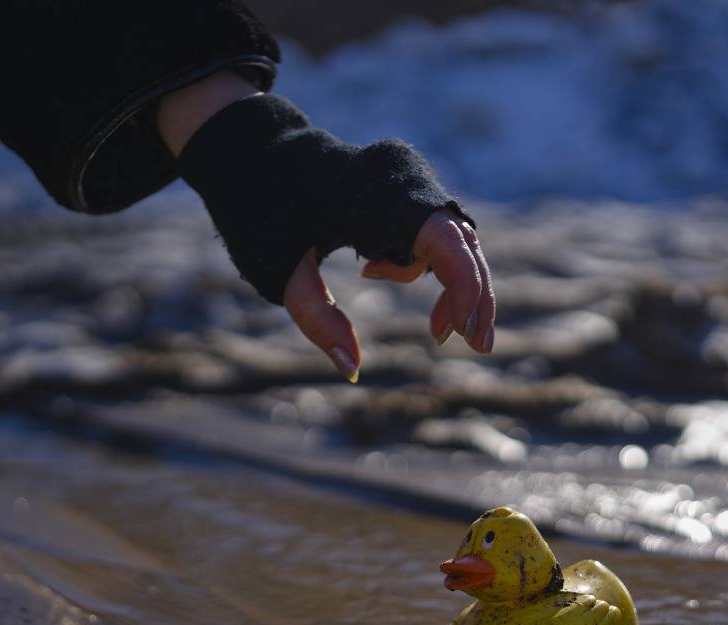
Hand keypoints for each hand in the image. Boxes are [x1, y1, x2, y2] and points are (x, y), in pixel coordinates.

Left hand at [160, 71, 490, 381]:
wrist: (251, 152)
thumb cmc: (260, 208)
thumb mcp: (280, 270)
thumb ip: (316, 319)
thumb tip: (351, 370)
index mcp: (377, 196)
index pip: (447, 242)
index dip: (465, 289)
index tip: (461, 335)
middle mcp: (405, 180)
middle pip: (465, 244)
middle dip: (473, 297)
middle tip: (476, 348)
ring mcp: (409, 182)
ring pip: (457, 241)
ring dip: (454, 287)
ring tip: (434, 331)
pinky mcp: (406, 190)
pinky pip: (435, 234)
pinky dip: (424, 266)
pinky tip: (371, 271)